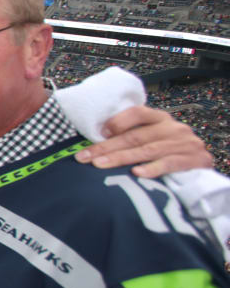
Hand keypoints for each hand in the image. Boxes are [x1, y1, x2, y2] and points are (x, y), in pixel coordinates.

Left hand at [74, 105, 212, 177]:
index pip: (137, 113)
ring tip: (99, 165)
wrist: (202, 169)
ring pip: (147, 150)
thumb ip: (132, 137)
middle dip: (106, 147)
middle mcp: (172, 127)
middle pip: (135, 136)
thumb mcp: (153, 139)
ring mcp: (184, 143)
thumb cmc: (169, 153)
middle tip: (84, 157)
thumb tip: (95, 146)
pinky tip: (136, 173)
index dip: (118, 121)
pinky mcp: (194, 160)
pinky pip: (169, 164)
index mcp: (160, 118)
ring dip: (121, 158)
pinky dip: (152, 169)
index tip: (99, 133)